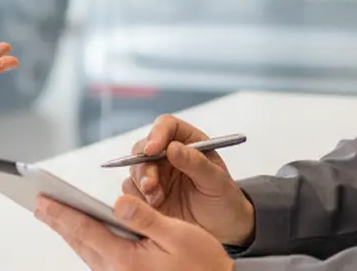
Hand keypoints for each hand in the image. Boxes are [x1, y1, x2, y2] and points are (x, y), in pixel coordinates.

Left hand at [36, 195, 233, 270]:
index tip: (43, 201)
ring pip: (86, 253)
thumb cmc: (203, 264)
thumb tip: (118, 201)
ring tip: (54, 216)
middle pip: (80, 243)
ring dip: (70, 233)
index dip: (62, 213)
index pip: (86, 230)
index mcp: (127, 260)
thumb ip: (145, 217)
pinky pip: (99, 260)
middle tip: (39, 205)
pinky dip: (86, 244)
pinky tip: (83, 235)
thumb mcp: (178, 234)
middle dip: (59, 222)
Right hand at [125, 115, 254, 245]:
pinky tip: (153, 208)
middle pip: (144, 147)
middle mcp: (168, 155)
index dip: (156, 134)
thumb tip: (173, 147)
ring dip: (141, 183)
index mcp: (188, 142)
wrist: (223, 230)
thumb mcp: (217, 181)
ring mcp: (156, 175)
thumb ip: (196, 163)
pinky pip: (131, 191)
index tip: (152, 149)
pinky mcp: (147, 196)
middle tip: (151, 184)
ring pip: (135, 169)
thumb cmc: (225, 200)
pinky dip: (137, 199)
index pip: (167, 126)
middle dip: (144, 165)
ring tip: (157, 200)